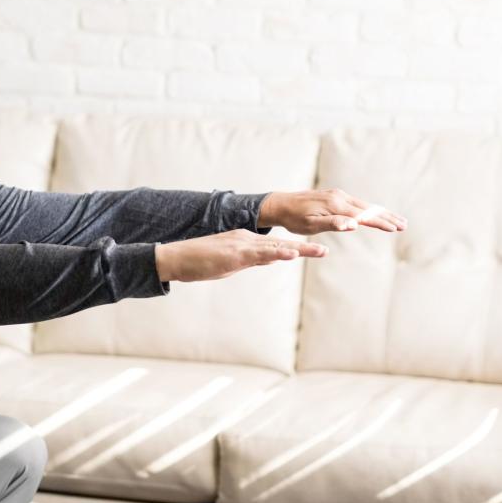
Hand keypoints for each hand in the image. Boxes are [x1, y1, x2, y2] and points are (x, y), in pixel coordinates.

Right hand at [154, 230, 326, 282]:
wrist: (176, 257)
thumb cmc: (198, 262)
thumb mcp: (229, 264)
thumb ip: (250, 261)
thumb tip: (269, 261)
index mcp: (245, 241)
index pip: (275, 246)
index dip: (296, 249)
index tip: (314, 250)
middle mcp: (247, 239)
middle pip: (281, 244)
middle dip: (305, 248)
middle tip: (325, 250)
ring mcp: (241, 245)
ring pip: (276, 247)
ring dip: (299, 250)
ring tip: (320, 251)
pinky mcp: (235, 253)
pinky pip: (260, 254)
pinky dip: (278, 254)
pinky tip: (291, 255)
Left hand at [259, 188, 407, 235]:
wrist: (280, 205)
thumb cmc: (294, 219)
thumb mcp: (311, 225)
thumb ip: (333, 224)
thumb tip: (354, 225)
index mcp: (337, 205)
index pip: (364, 215)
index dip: (381, 222)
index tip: (396, 228)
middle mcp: (340, 197)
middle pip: (369, 208)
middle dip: (387, 216)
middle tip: (404, 224)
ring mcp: (338, 195)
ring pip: (365, 205)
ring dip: (381, 212)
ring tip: (395, 220)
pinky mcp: (335, 196)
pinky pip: (357, 203)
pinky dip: (370, 209)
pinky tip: (374, 213)